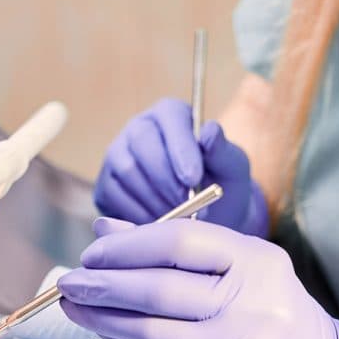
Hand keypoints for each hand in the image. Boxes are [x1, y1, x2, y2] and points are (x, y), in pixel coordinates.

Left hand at [58, 218, 338, 338]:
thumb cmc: (267, 305)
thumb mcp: (237, 261)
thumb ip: (175, 242)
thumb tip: (105, 230)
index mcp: (254, 259)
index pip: (179, 243)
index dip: (128, 245)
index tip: (93, 251)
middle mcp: (249, 303)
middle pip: (160, 289)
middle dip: (105, 283)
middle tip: (71, 280)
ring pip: (153, 331)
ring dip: (103, 317)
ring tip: (75, 305)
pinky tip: (103, 331)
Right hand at [93, 98, 267, 236]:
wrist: (205, 217)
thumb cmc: (221, 185)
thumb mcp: (232, 168)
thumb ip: (222, 150)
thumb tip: (209, 131)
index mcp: (171, 114)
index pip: (170, 117)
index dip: (180, 147)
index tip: (194, 178)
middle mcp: (139, 128)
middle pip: (141, 142)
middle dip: (166, 178)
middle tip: (187, 205)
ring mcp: (117, 156)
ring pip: (127, 172)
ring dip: (155, 199)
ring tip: (180, 217)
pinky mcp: (106, 186)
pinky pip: (114, 197)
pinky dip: (138, 215)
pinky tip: (160, 224)